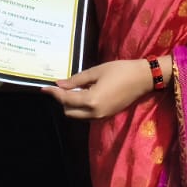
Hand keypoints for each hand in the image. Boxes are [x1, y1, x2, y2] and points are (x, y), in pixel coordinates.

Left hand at [41, 57, 164, 118]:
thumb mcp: (96, 71)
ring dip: (71, 105)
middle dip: (62, 101)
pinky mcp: (107, 116)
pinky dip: (81, 107)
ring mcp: (101, 116)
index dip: (53, 94)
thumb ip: (76, 80)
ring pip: (78, 115)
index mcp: (91, 100)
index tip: (43, 88)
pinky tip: (83, 94)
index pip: (65, 100)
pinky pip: (87, 115)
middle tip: (60, 87)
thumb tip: (59, 85)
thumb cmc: (120, 70)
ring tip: (72, 90)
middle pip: (69, 111)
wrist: (143, 79)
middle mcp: (95, 113)